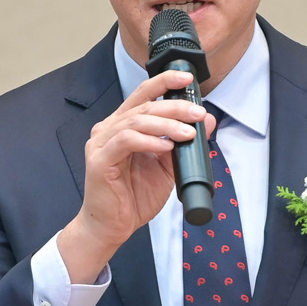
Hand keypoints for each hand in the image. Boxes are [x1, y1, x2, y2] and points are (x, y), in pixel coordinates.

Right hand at [58, 69, 214, 283]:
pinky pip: (125, 141)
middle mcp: (109, 129)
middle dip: (174, 106)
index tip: (187, 78)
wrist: (113, 227)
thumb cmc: (133, 197)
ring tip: (186, 133)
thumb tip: (206, 120)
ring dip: (165, 124)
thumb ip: (184, 142)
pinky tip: (165, 147)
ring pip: (135, 121)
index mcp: (122, 126)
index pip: (143, 94)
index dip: (164, 81)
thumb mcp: (167, 167)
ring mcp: (102, 143)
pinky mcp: (100, 160)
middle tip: (197, 113)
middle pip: (143, 106)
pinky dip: (148, 141)